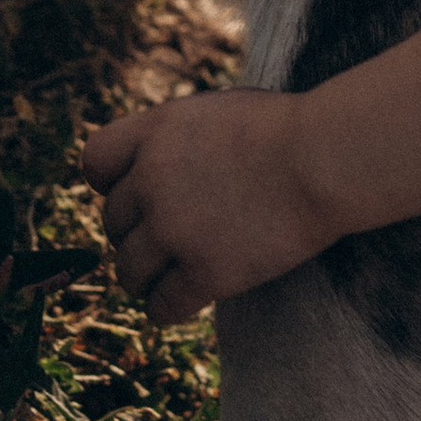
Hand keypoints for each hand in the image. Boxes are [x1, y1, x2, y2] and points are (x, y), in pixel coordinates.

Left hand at [83, 89, 336, 322]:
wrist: (326, 158)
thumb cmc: (284, 130)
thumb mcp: (215, 112)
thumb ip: (174, 139)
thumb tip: (148, 168)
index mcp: (154, 132)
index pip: (95, 163)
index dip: (113, 182)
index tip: (140, 193)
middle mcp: (151, 180)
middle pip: (114, 222)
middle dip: (139, 231)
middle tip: (172, 238)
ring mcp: (174, 230)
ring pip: (128, 272)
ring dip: (147, 276)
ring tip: (174, 273)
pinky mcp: (204, 273)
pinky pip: (160, 307)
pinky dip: (170, 306)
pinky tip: (191, 297)